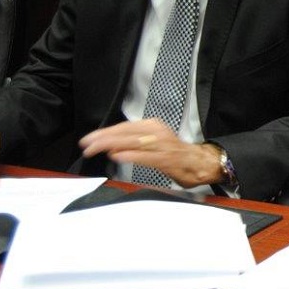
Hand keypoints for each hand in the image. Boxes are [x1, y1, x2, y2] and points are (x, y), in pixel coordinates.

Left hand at [78, 118, 221, 187]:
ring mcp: (163, 145)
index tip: (89, 139)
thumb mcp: (153, 143)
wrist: (202, 162)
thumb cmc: (176, 155)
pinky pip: (147, 156)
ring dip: (113, 144)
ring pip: (133, 142)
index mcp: (152, 126)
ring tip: (96, 148)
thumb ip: (134, 145)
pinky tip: (118, 156)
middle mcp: (157, 132)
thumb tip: (112, 148)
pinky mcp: (168, 159)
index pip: (124, 127)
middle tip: (86, 144)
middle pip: (126, 133)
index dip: (105, 133)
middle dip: (104, 138)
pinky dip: (131, 155)